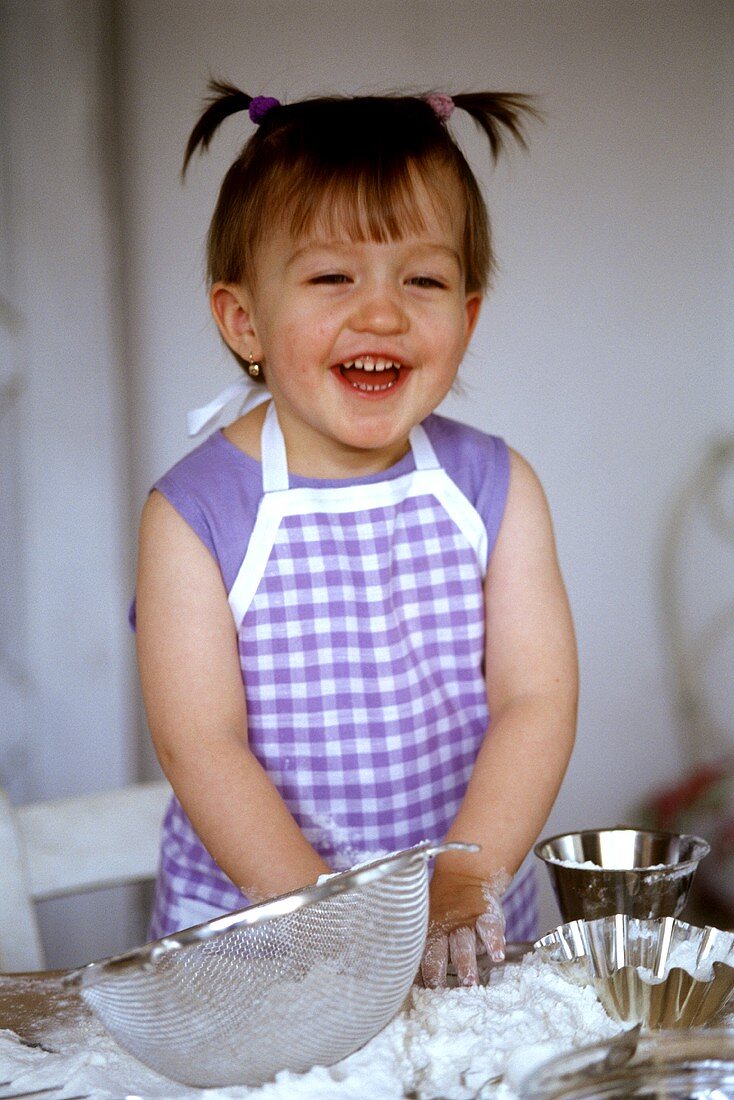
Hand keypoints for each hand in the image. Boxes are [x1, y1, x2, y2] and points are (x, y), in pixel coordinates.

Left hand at [420, 869, 508, 988]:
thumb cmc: (445, 911)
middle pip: (438, 952)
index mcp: (429, 935)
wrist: (466, 876)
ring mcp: (466, 923)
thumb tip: (408, 984)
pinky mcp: (486, 915)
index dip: (419, 976)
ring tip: (468, 981)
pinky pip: (489, 927)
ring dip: (465, 962)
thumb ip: (425, 951)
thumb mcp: (431, 924)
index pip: (421, 958)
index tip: (418, 996)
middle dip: (437, 972)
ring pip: (463, 943)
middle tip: (438, 991)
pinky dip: (494, 941)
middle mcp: (446, 930)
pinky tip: (496, 955)